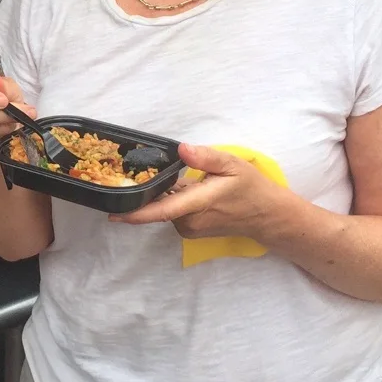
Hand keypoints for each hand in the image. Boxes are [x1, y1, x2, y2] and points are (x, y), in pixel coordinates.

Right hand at [0, 73, 36, 159]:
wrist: (1, 126)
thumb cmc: (1, 103)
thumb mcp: (8, 90)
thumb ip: (3, 85)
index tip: (3, 101)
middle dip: (5, 114)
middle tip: (26, 112)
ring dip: (7, 126)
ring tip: (17, 122)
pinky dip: (3, 139)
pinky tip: (8, 133)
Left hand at [111, 143, 286, 237]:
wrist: (267, 216)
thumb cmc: (251, 188)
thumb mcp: (232, 164)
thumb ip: (205, 157)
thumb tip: (182, 150)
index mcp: (199, 204)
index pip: (163, 211)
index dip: (136, 213)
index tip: (114, 213)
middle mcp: (190, 221)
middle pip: (159, 205)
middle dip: (150, 190)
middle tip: (143, 172)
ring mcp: (190, 229)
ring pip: (166, 207)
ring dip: (165, 193)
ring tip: (177, 178)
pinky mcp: (190, 231)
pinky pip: (173, 212)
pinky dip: (172, 199)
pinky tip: (185, 188)